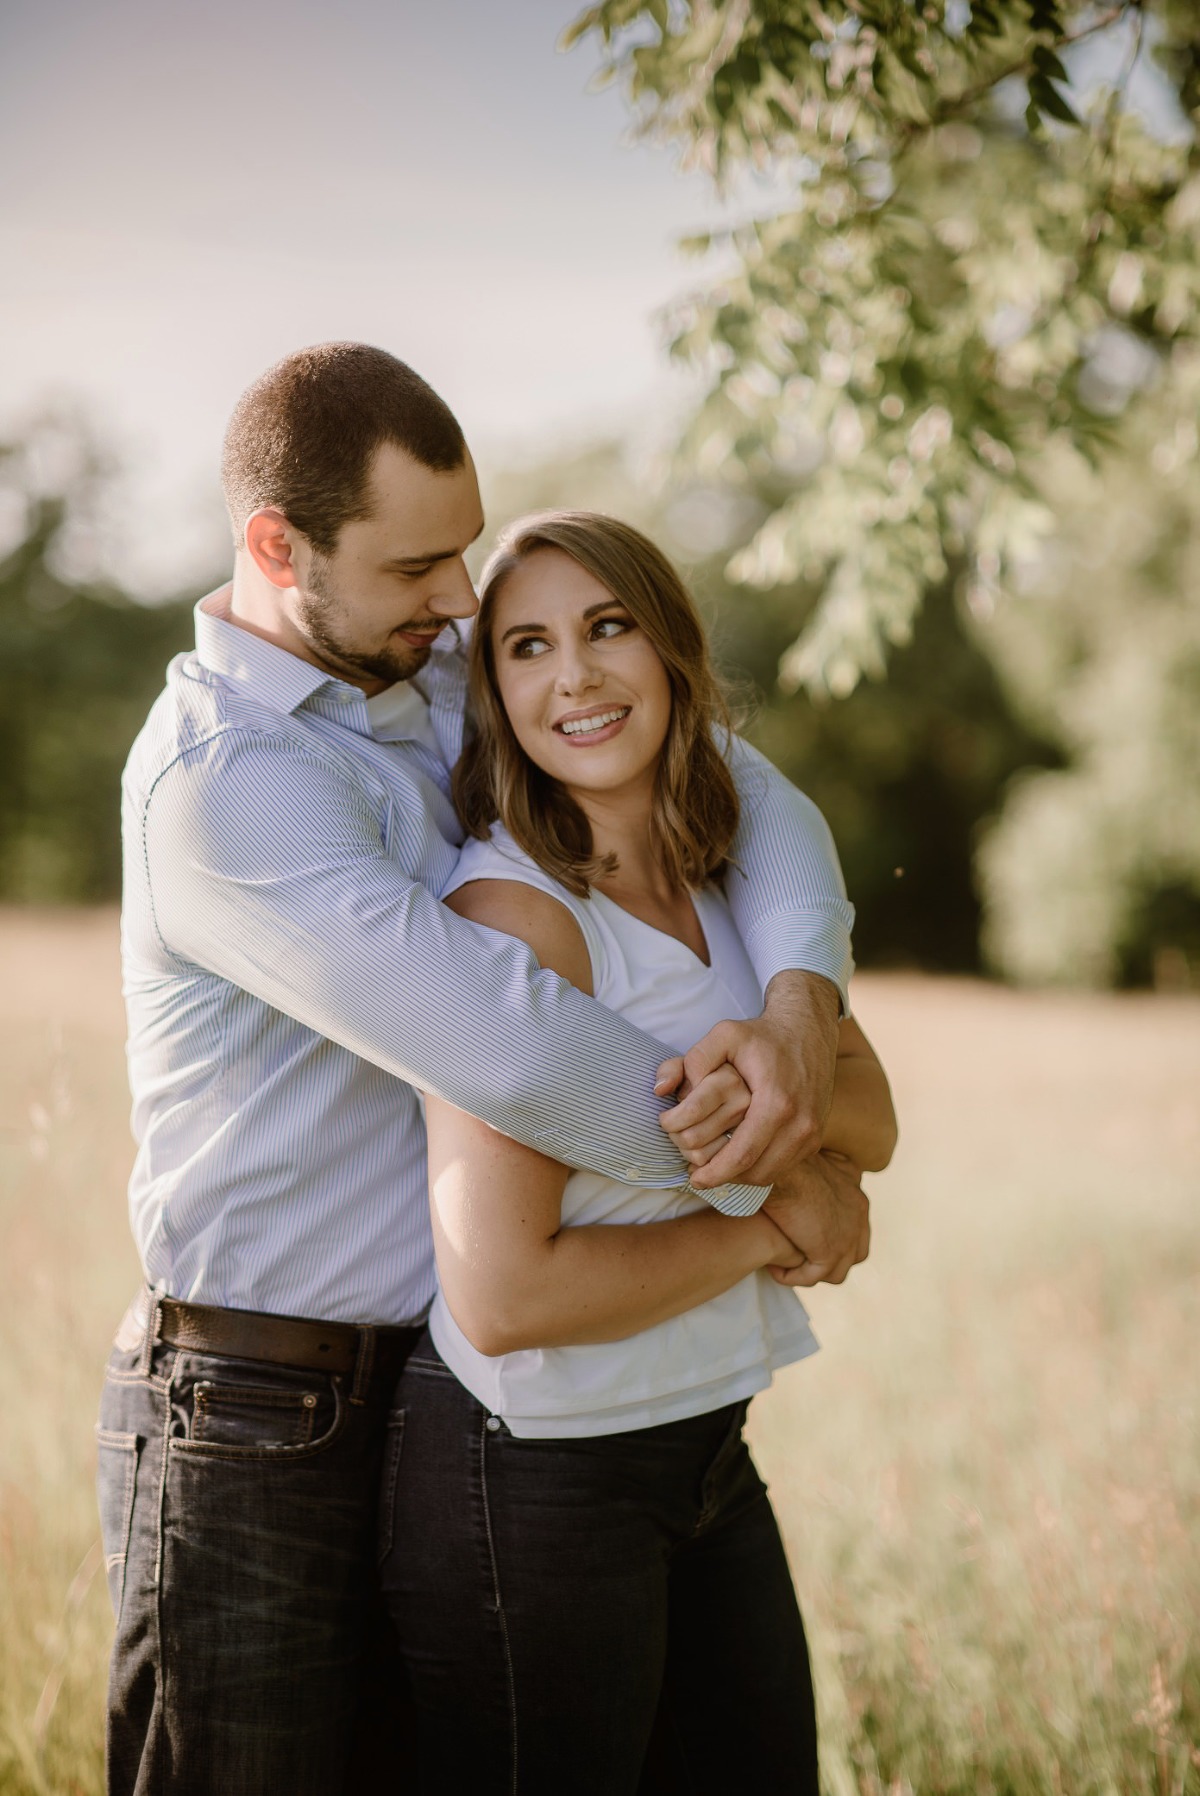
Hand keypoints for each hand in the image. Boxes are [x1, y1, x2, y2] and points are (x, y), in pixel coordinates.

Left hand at [656, 971, 839, 1188]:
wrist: (809, 1030)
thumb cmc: (763, 1034)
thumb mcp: (725, 1034)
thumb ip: (695, 1059)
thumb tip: (663, 1090)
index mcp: (777, 1102)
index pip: (742, 1154)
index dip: (715, 1173)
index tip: (692, 1180)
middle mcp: (800, 1123)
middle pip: (756, 1171)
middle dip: (724, 1179)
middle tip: (698, 1177)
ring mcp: (811, 1132)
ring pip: (770, 1173)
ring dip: (740, 1177)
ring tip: (716, 1169)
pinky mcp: (816, 1136)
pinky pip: (784, 1166)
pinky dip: (759, 1169)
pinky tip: (738, 1160)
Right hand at [761, 1150, 869, 1287]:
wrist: (785, 1167)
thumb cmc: (789, 1158)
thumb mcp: (816, 1159)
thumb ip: (825, 1170)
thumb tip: (821, 1166)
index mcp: (856, 1195)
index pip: (856, 1227)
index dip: (836, 1236)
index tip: (807, 1236)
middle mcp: (859, 1216)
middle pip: (854, 1252)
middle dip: (829, 1259)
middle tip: (800, 1256)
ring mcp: (848, 1235)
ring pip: (836, 1270)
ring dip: (810, 1271)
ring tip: (786, 1267)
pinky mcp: (830, 1251)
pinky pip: (812, 1276)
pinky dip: (793, 1276)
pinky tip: (773, 1268)